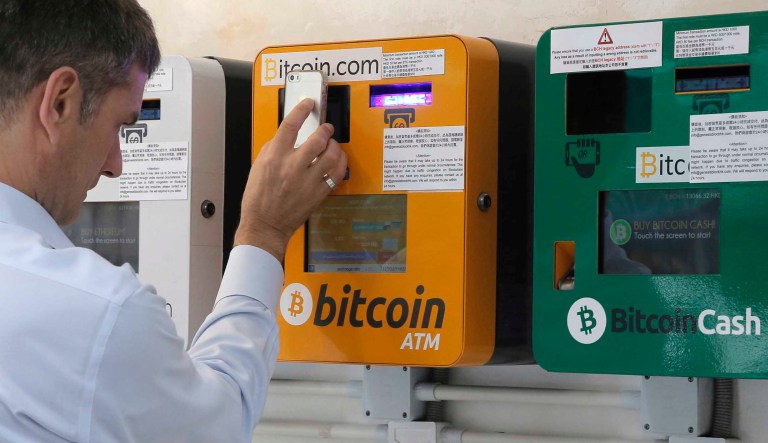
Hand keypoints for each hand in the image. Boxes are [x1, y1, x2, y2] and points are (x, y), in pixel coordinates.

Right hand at [234, 98, 347, 261]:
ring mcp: (307, 181)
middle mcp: (292, 167)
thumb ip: (273, 149)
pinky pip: (337, 174)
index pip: (290, 125)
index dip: (301, 110)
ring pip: (331, 155)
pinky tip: (337, 160)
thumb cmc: (258, 199)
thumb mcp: (258, 167)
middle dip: (325, 129)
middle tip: (327, 128)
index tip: (308, 104)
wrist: (264, 224)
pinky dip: (340, 163)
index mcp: (274, 157)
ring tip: (332, 144)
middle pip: (318, 139)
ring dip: (335, 146)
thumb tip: (288, 137)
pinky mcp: (318, 193)